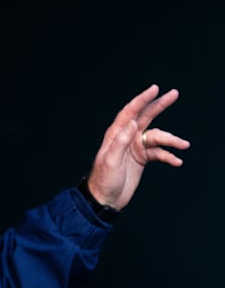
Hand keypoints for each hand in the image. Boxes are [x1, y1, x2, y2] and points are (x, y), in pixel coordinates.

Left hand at [86, 84, 190, 209]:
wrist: (105, 198)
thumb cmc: (103, 179)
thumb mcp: (110, 160)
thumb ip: (121, 141)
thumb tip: (134, 123)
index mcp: (116, 134)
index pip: (130, 112)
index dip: (142, 99)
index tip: (155, 89)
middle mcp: (126, 137)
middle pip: (146, 117)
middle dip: (159, 105)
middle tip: (174, 94)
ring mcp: (135, 148)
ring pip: (157, 138)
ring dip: (171, 140)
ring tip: (184, 145)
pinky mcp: (142, 159)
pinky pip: (159, 154)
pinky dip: (168, 156)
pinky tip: (176, 162)